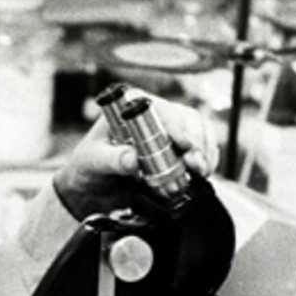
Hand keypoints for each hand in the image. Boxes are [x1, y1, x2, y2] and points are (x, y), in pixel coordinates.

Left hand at [53, 95, 219, 220]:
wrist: (93, 189)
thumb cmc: (88, 166)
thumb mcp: (93, 162)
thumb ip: (110, 160)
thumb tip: (132, 159)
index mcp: (128, 108)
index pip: (157, 107)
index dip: (174, 123)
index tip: (182, 143)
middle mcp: (151, 115)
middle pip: (183, 117)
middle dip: (195, 139)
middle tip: (194, 163)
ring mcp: (167, 130)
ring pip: (197, 129)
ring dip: (205, 149)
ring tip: (201, 170)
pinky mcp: (177, 148)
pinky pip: (201, 145)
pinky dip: (208, 157)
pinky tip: (206, 171)